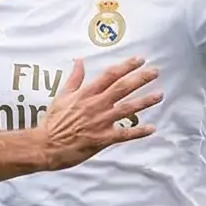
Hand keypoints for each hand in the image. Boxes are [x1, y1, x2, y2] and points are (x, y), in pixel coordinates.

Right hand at [32, 56, 160, 170]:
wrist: (46, 145)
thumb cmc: (53, 121)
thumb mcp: (62, 96)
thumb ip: (74, 79)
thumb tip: (79, 61)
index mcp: (86, 93)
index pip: (110, 75)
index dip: (126, 66)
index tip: (140, 60)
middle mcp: (96, 105)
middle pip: (122, 88)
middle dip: (140, 78)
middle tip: (156, 72)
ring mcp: (100, 122)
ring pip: (127, 109)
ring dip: (144, 101)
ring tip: (159, 95)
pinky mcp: (102, 139)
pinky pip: (124, 134)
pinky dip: (138, 132)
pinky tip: (152, 128)